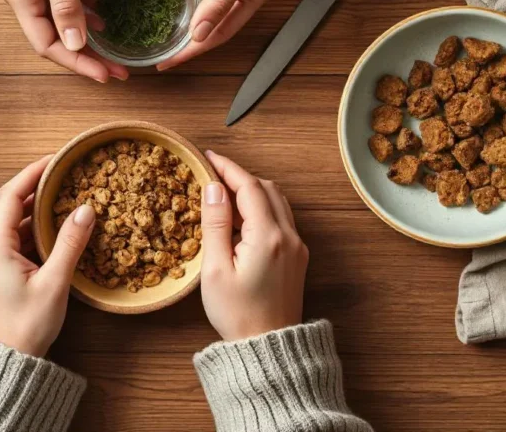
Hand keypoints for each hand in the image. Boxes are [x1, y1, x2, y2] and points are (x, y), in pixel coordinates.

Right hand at [0, 0, 128, 82]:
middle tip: (118, 70)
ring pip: (64, 21)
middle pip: (55, 38)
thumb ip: (66, 5)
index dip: (77, 63)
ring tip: (116, 53)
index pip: (48, 44)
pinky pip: (69, 0)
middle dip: (86, 57)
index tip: (106, 75)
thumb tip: (75, 44)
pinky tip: (105, 20)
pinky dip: (87, 13)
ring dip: (88, 38)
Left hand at [0, 156, 96, 356]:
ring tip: (55, 192)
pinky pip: (6, 233)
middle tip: (54, 172)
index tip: (53, 159)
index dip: (31, 173)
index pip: (9, 195)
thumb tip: (86, 209)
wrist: (8, 359)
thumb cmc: (28, 325)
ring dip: (26, 202)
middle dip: (26, 183)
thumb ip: (69, 243)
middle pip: (1, 200)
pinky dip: (25, 221)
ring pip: (2, 216)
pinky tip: (47, 222)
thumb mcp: (55, 283)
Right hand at [199, 151, 308, 340]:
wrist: (268, 348)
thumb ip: (215, 224)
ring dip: (252, 192)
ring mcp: (297, 247)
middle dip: (240, 177)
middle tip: (212, 176)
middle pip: (267, 188)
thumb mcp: (216, 269)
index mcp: (268, 236)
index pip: (249, 186)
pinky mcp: (297, 258)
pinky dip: (261, 210)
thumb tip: (212, 188)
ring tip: (223, 198)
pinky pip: (281, 220)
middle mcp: (289, 236)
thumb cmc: (238, 314)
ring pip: (277, 202)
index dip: (227, 167)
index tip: (208, 157)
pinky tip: (240, 223)